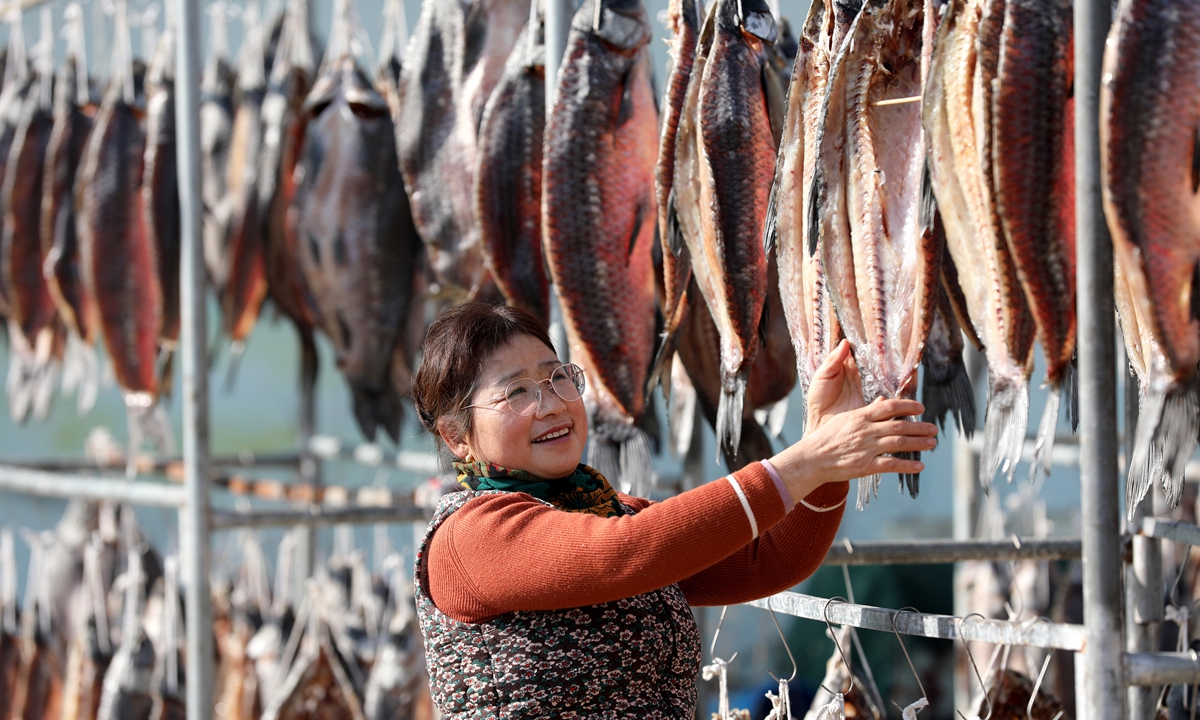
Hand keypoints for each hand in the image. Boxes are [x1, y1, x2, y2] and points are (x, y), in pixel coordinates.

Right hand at [769, 341, 938, 501]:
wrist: (812, 458)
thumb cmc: (827, 437)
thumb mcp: (845, 419)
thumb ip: (866, 411)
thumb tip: (883, 401)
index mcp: (861, 417)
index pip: (889, 407)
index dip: (907, 406)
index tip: (921, 408)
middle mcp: (866, 431)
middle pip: (899, 426)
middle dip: (919, 427)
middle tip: (933, 429)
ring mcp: (867, 448)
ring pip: (899, 444)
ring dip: (918, 444)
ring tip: (931, 444)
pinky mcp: (866, 466)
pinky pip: (891, 465)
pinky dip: (907, 466)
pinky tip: (919, 466)